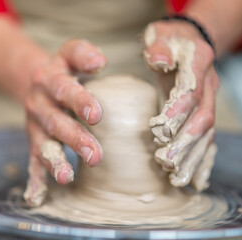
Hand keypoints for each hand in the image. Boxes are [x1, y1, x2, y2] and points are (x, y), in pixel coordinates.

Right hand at [23, 39, 106, 205]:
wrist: (36, 82)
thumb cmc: (62, 70)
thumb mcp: (68, 54)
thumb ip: (82, 53)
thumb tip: (101, 61)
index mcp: (48, 80)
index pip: (64, 89)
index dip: (79, 101)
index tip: (96, 115)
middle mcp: (38, 104)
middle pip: (56, 122)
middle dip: (74, 139)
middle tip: (95, 155)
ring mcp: (34, 127)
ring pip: (43, 145)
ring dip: (55, 161)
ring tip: (67, 176)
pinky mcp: (33, 142)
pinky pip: (32, 162)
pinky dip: (35, 179)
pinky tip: (35, 197)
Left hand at [143, 20, 218, 190]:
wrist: (190, 40)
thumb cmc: (169, 39)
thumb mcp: (160, 34)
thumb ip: (159, 46)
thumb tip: (159, 61)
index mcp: (198, 62)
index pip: (190, 91)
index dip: (176, 111)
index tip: (158, 129)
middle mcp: (209, 84)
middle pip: (203, 118)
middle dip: (185, 143)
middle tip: (166, 163)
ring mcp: (210, 99)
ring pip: (207, 133)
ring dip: (193, 157)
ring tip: (177, 178)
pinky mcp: (204, 111)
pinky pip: (208, 138)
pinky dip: (202, 160)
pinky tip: (195, 179)